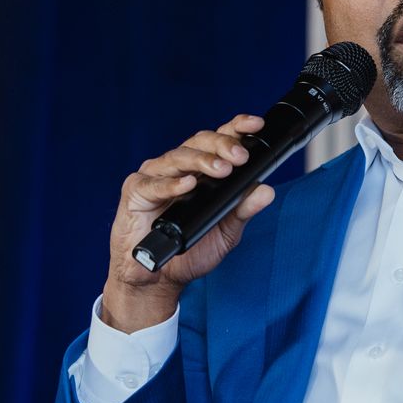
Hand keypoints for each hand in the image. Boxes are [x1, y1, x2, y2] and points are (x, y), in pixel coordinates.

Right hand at [102, 113, 275, 331]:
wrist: (157, 277)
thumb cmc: (189, 251)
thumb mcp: (225, 232)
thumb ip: (243, 210)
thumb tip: (267, 191)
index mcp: (200, 169)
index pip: (218, 140)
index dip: (236, 128)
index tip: (255, 125)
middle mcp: (178, 167)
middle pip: (200, 143)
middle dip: (223, 145)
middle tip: (239, 157)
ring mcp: (155, 176)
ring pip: (178, 157)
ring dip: (202, 161)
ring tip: (222, 169)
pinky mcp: (135, 191)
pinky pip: (153, 183)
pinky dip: (172, 184)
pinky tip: (188, 185)